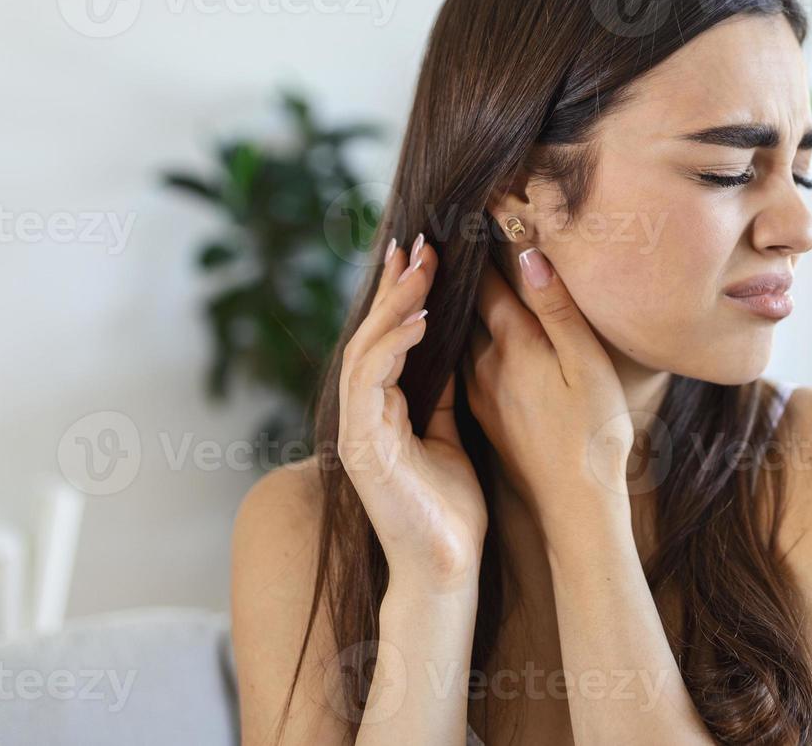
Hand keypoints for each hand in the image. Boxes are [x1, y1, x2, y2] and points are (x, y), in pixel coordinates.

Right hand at [338, 235, 487, 593]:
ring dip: (395, 308)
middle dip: (395, 287)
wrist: (449, 566)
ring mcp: (358, 431)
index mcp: (382, 409)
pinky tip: (421, 322)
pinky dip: (393, 349)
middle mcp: (363, 415)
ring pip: (365, 352)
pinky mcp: (363, 448)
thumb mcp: (452, 432)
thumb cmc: (452, 507)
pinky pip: (370, 385)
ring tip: (422, 270)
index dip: (400, 294)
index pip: (386, 339)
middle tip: (420, 243)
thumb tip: (453, 342)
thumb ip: (442, 391)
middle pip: (370, 335)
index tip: (421, 252)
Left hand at [462, 247, 633, 541]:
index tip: (468, 207)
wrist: (576, 509)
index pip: (483, 282)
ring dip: (451, 302)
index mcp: (513, 347)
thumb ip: (558, 310)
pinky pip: (463, 360)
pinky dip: (459, 333)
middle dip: (453, 269)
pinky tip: (463, 326)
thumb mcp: (587, 366)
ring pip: (458, 332)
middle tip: (439, 229)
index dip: (475, 243)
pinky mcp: (485, 415)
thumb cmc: (594, 437)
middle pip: (461, 305)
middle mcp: (486, 366)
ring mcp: (481, 392)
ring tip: (441, 268)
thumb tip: (530, 256)